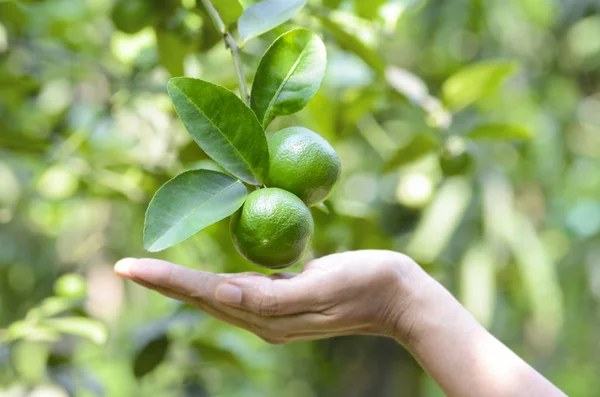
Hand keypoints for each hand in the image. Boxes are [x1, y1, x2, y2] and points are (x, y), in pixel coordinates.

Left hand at [114, 250, 422, 344]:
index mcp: (268, 315)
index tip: (127, 266)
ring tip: (152, 272)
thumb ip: (271, 294)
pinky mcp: (285, 301)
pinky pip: (238, 293)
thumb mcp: (320, 285)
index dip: (166, 280)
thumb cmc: (364, 282)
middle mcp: (264, 319)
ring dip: (182, 285)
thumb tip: (224, 293)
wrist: (397, 296)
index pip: (206, 294)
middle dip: (164, 284)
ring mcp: (275, 313)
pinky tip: (202, 277)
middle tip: (125, 267)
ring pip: (217, 299)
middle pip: (203, 300)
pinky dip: (212, 284)